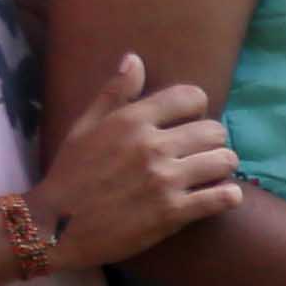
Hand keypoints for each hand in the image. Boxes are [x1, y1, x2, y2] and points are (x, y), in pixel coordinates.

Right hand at [25, 51, 240, 270]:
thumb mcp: (85, 127)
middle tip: (200, 151)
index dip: (196, 108)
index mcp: (131, 121)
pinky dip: (229, 196)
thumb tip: (134, 59)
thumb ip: (114, 93)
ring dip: (222, 166)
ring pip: (225, 160)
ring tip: (209, 172)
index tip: (188, 121)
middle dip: (212, 140)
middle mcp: (152, 146)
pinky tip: (220, 195)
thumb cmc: (72, 174)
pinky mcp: (174, 212)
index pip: (190, 97)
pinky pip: (224, 197)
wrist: (57, 226)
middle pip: (215, 130)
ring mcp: (165, 180)